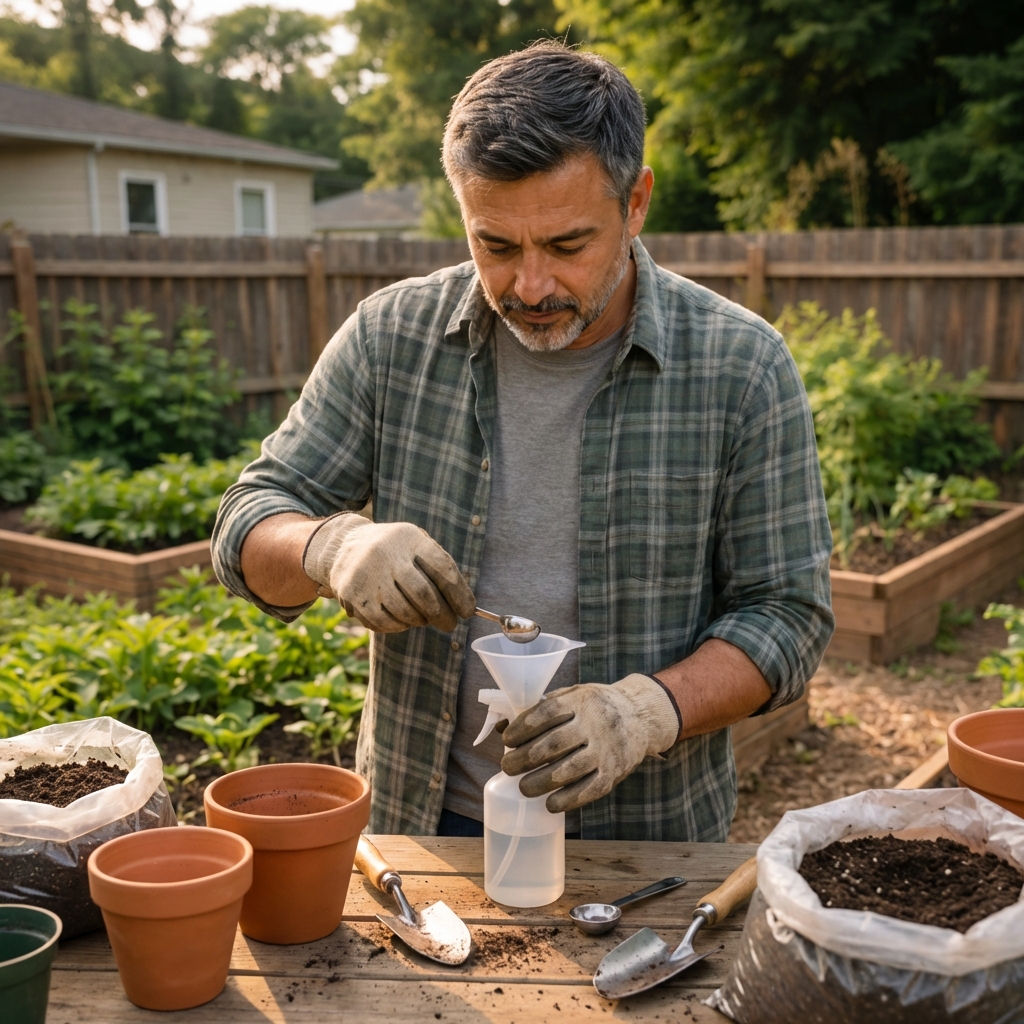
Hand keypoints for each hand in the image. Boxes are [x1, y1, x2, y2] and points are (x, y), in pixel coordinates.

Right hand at [302, 514, 474, 631]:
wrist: (344, 545)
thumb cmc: (393, 551)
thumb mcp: (415, 544)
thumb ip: (438, 568)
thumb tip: (463, 605)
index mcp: (409, 538)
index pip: (442, 568)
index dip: (459, 593)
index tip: (468, 611)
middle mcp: (385, 554)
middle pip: (423, 594)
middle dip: (442, 615)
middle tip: (450, 624)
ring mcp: (366, 575)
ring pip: (404, 612)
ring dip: (420, 621)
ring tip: (423, 619)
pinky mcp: (351, 594)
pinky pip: (383, 622)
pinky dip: (398, 627)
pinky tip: (402, 621)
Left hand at [500, 674, 680, 812]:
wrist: (640, 717)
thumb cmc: (596, 706)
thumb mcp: (574, 695)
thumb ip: (543, 708)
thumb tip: (504, 727)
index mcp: (581, 701)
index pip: (547, 713)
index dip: (523, 728)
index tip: (507, 740)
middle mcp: (595, 724)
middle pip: (553, 744)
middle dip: (524, 758)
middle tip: (507, 767)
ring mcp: (606, 750)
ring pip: (568, 770)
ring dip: (540, 782)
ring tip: (523, 787)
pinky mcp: (614, 773)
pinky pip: (589, 790)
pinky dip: (567, 800)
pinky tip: (550, 804)